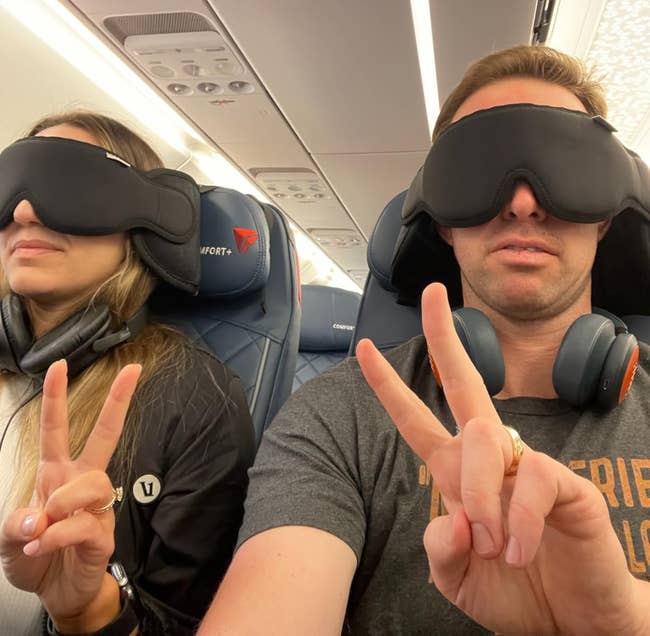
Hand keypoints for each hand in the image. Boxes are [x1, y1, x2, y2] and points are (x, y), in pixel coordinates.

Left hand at [0, 359, 140, 628]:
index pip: (57, 430)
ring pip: (94, 483)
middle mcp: (80, 483)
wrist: (55, 592)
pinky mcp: (104, 534)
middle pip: (106, 436)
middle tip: (132, 371)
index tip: (58, 365)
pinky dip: (58, 536)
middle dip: (119, 402)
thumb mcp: (8, 538)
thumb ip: (15, 523)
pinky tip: (43, 544)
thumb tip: (39, 515)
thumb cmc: (35, 555)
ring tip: (43, 526)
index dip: (55, 397)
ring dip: (63, 503)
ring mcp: (97, 507)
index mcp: (56, 474)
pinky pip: (85, 524)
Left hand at [356, 283, 647, 635]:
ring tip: (493, 546)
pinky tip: (520, 549)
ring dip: (479, 495)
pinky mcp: (566, 484)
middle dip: (444, 337)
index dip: (388, 387)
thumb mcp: (458, 580)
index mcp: (456, 474)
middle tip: (434, 293)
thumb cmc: (515, 592)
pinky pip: (532, 478)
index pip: (416, 419)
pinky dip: (518, 520)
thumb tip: (448, 519)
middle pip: (463, 383)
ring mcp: (527, 466)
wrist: (576, 623)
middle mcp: (489, 459)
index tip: (366, 348)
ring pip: (483, 438)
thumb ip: (440, 551)